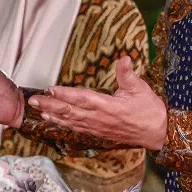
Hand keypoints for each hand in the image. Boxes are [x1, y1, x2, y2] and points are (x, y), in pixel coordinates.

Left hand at [28, 57, 167, 150]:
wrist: (157, 132)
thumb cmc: (149, 110)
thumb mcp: (140, 88)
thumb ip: (128, 73)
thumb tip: (124, 58)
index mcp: (108, 106)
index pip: (82, 98)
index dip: (65, 94)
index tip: (50, 89)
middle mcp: (99, 118)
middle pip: (70, 111)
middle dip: (50, 104)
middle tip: (33, 100)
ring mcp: (98, 127)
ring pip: (71, 121)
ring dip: (53, 115)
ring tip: (38, 109)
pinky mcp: (99, 132)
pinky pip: (77, 128)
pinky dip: (63, 123)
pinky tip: (54, 120)